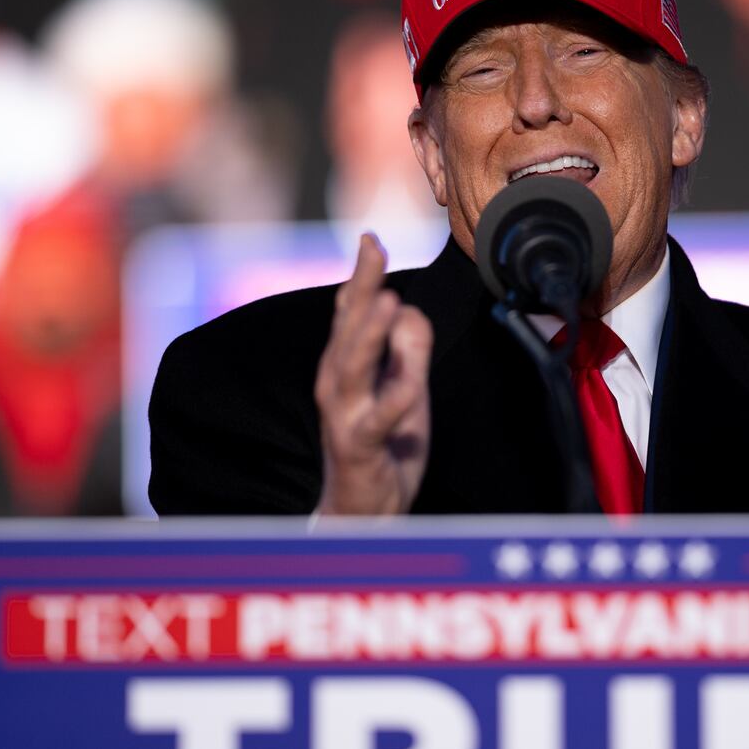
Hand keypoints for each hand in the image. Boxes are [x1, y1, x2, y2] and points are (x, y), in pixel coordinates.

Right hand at [313, 234, 433, 515]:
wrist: (363, 510)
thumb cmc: (382, 444)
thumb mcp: (404, 388)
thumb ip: (406, 348)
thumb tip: (408, 309)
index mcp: (346, 364)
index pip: (350, 311)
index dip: (361, 274)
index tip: (371, 237)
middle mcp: (337, 383)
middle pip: (347, 327)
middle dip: (360, 287)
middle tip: (372, 248)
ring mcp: (344, 414)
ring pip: (352, 366)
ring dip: (368, 333)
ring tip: (388, 301)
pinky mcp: (359, 445)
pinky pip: (377, 419)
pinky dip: (393, 399)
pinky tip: (411, 384)